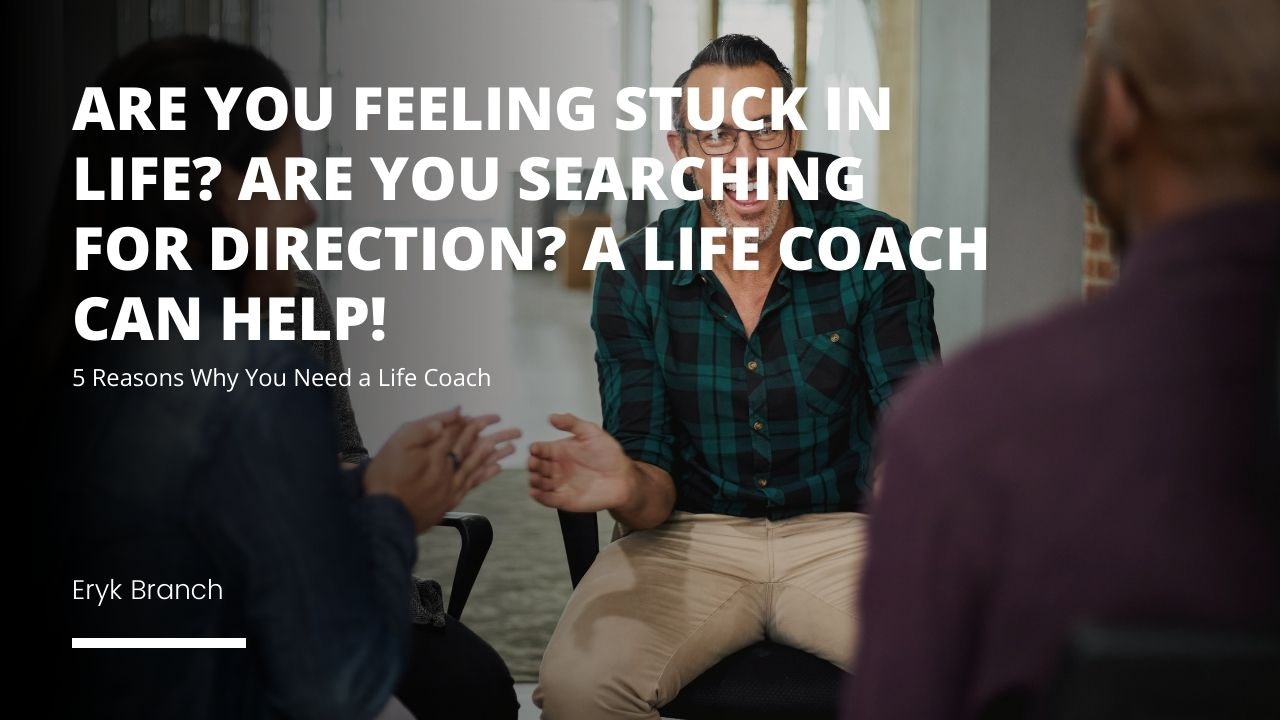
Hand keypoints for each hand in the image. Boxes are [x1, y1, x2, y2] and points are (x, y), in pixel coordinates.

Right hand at [364, 408, 519, 531]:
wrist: (385, 515)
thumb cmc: (385, 479)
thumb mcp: (398, 443)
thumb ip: (426, 428)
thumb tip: (451, 415)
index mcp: (436, 452)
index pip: (461, 432)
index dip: (476, 423)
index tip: (492, 417)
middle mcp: (448, 468)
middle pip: (477, 448)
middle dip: (497, 437)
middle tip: (516, 431)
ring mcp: (450, 485)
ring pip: (480, 465)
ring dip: (497, 455)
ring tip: (513, 447)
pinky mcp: (449, 499)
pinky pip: (473, 483)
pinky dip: (486, 474)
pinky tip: (496, 468)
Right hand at [527, 413, 634, 512]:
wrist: (623, 478)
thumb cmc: (609, 455)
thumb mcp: (591, 432)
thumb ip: (572, 423)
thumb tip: (552, 417)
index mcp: (560, 451)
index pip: (541, 450)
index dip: (536, 449)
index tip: (534, 449)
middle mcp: (557, 467)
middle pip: (538, 466)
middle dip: (533, 465)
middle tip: (533, 463)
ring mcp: (560, 484)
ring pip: (540, 483)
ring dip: (534, 481)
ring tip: (535, 478)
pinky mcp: (564, 499)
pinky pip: (548, 499)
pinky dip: (540, 497)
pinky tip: (537, 492)